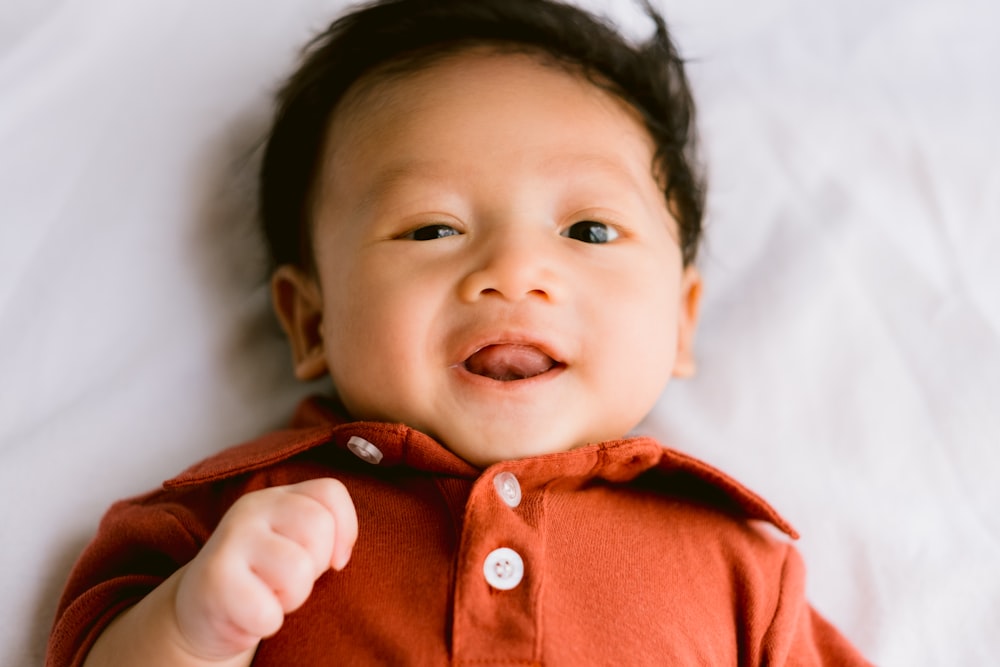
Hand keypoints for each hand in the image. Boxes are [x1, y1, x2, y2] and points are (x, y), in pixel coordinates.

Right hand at [172, 478, 357, 660]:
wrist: (200, 608)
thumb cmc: (262, 575)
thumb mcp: (296, 544)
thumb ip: (325, 532)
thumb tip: (341, 557)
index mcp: (277, 496)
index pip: (330, 492)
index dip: (345, 530)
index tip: (334, 560)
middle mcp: (252, 508)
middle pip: (320, 527)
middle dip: (316, 567)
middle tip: (288, 580)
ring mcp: (230, 539)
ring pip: (299, 569)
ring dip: (292, 597)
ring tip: (269, 595)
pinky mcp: (215, 578)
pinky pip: (268, 612)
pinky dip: (265, 623)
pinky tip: (246, 614)